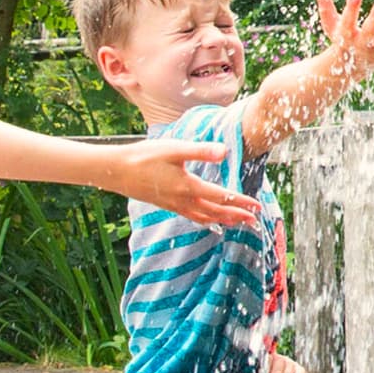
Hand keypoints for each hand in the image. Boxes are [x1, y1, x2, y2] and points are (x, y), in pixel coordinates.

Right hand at [108, 136, 262, 226]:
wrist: (117, 171)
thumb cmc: (145, 157)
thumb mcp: (174, 149)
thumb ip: (200, 151)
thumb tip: (225, 152)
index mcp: (189, 187)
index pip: (221, 197)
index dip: (240, 202)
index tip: (256, 207)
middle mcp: (184, 200)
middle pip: (216, 212)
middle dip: (236, 216)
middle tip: (254, 221)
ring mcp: (175, 205)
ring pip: (204, 217)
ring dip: (223, 220)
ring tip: (237, 223)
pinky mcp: (167, 205)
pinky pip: (192, 217)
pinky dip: (205, 219)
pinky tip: (209, 218)